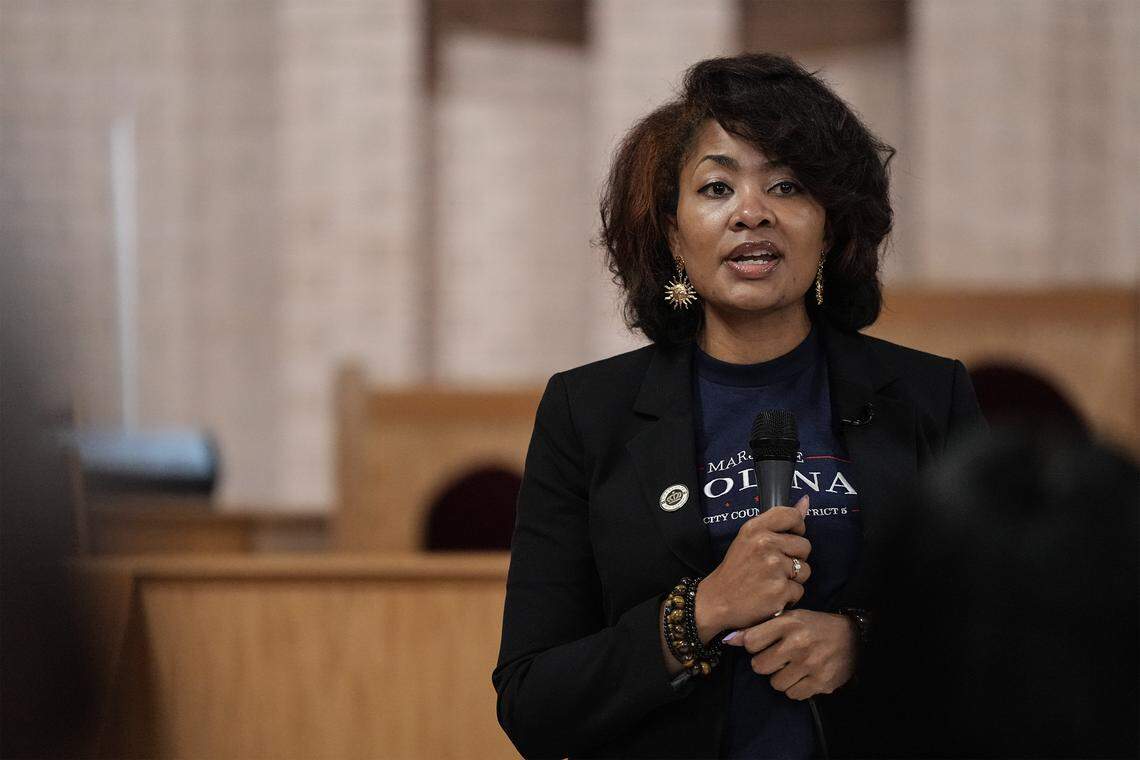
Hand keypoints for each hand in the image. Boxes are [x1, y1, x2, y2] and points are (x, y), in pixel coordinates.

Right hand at [695, 495, 811, 639]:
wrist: (716, 600)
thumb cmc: (735, 569)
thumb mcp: (749, 538)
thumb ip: (778, 521)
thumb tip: (805, 501)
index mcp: (755, 528)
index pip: (793, 516)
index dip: (797, 528)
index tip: (788, 538)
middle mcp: (765, 544)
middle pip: (805, 546)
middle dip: (794, 558)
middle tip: (773, 567)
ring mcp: (773, 568)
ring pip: (805, 570)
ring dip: (793, 579)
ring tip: (771, 581)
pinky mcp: (780, 591)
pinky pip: (799, 591)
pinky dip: (788, 597)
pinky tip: (771, 595)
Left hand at [722, 609, 855, 699]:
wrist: (852, 637)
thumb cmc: (814, 626)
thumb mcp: (788, 619)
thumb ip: (758, 629)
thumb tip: (728, 640)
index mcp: (789, 623)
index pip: (751, 642)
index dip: (753, 646)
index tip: (762, 644)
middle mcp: (799, 643)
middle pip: (759, 667)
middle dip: (765, 664)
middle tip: (778, 657)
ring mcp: (810, 664)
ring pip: (775, 683)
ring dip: (781, 677)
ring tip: (792, 666)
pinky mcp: (821, 682)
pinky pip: (793, 694)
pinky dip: (795, 688)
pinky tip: (804, 675)